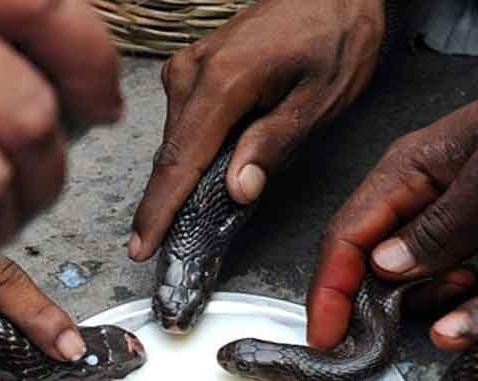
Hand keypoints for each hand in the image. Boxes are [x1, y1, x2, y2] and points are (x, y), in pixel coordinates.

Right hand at [128, 0, 385, 260]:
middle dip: (168, 205)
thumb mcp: (319, 100)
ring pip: (177, 141)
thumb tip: (236, 190)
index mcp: (223, 81)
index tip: (142, 246)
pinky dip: (193, 154)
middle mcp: (192, 72)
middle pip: (173, 155)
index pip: (180, 159)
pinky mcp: (192, 69)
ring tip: (195, 214)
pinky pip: (184, 123)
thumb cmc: (336, 36)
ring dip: (184, 179)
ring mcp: (187, 68)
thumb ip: (273, 144)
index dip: (159, 210)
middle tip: (171, 247)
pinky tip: (211, 172)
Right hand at [307, 34, 477, 348]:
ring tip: (468, 289)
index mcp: (406, 173)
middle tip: (400, 329)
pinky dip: (467, 305)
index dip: (329, 288)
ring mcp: (454, 229)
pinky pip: (462, 288)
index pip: (347, 235)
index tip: (324, 337)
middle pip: (373, 268)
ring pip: (417, 285)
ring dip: (434, 301)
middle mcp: (420, 203)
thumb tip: (384, 268)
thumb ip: (441, 225)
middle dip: (380, 303)